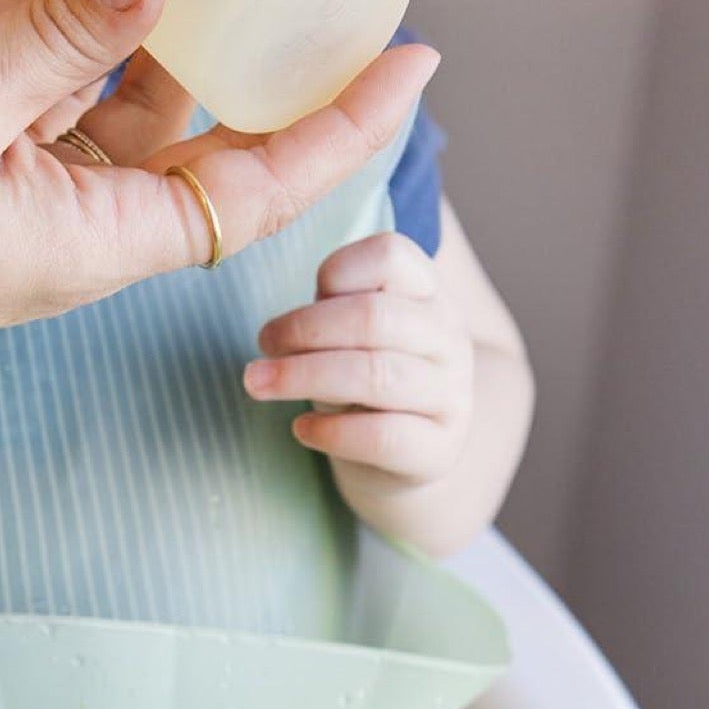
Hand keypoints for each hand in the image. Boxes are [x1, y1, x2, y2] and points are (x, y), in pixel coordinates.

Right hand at [0, 0, 440, 363]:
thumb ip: (60, 32)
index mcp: (94, 241)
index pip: (259, 188)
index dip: (345, 127)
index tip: (415, 61)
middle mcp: (73, 235)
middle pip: (207, 158)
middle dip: (268, 80)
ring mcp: (20, 212)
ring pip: (128, 130)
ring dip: (169, 56)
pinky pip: (59, 118)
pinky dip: (85, 59)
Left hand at [244, 229, 475, 488]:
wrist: (405, 453)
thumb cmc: (361, 372)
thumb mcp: (351, 330)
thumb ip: (331, 308)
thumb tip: (281, 327)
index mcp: (427, 291)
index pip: (389, 256)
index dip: (335, 271)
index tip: (300, 299)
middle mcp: (449, 336)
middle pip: (375, 317)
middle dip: (304, 329)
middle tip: (262, 344)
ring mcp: (451, 394)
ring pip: (375, 375)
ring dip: (303, 376)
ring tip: (258, 383)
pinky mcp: (440, 449)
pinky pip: (382, 437)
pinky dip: (331, 431)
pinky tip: (301, 428)